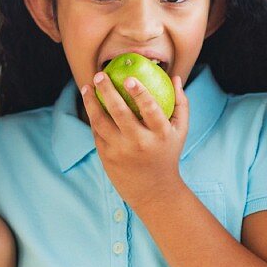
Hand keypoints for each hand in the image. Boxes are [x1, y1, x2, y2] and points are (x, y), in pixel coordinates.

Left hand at [80, 72, 187, 207]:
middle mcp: (139, 143)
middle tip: (99, 75)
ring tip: (86, 87)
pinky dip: (93, 117)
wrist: (153, 190)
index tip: (129, 78)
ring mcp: (121, 151)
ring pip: (100, 122)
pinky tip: (91, 104)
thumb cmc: (168, 153)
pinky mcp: (106, 157)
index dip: (139, 92)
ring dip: (91, 102)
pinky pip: (97, 132)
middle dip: (107, 90)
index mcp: (160, 135)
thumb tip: (174, 77)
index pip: (150, 109)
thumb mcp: (180, 131)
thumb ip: (180, 103)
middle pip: (119, 112)